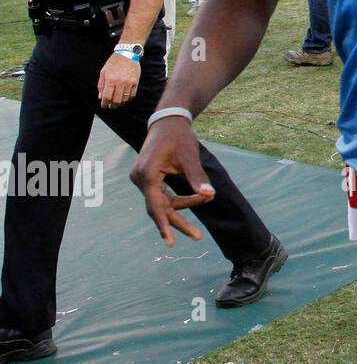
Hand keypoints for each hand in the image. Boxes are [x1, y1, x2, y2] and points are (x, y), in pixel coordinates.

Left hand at [98, 53, 140, 109]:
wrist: (127, 54)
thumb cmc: (113, 63)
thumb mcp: (103, 72)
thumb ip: (101, 85)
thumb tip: (100, 97)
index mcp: (111, 80)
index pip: (107, 97)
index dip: (104, 104)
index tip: (104, 105)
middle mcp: (120, 83)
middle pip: (116, 100)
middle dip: (112, 106)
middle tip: (111, 106)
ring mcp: (129, 83)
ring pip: (125, 99)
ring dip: (121, 103)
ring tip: (118, 102)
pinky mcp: (135, 82)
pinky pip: (132, 95)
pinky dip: (128, 99)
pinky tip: (125, 98)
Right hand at [129, 118, 215, 246]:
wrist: (168, 121)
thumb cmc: (179, 136)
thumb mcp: (190, 156)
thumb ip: (197, 177)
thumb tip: (210, 195)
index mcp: (147, 174)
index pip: (155, 205)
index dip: (163, 224)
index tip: (169, 241)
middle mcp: (140, 179)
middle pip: (159, 208)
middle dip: (178, 222)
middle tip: (197, 236)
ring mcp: (142, 180)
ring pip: (161, 203)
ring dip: (182, 207)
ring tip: (207, 200)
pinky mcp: (148, 179)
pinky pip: (162, 196)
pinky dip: (178, 199)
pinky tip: (196, 199)